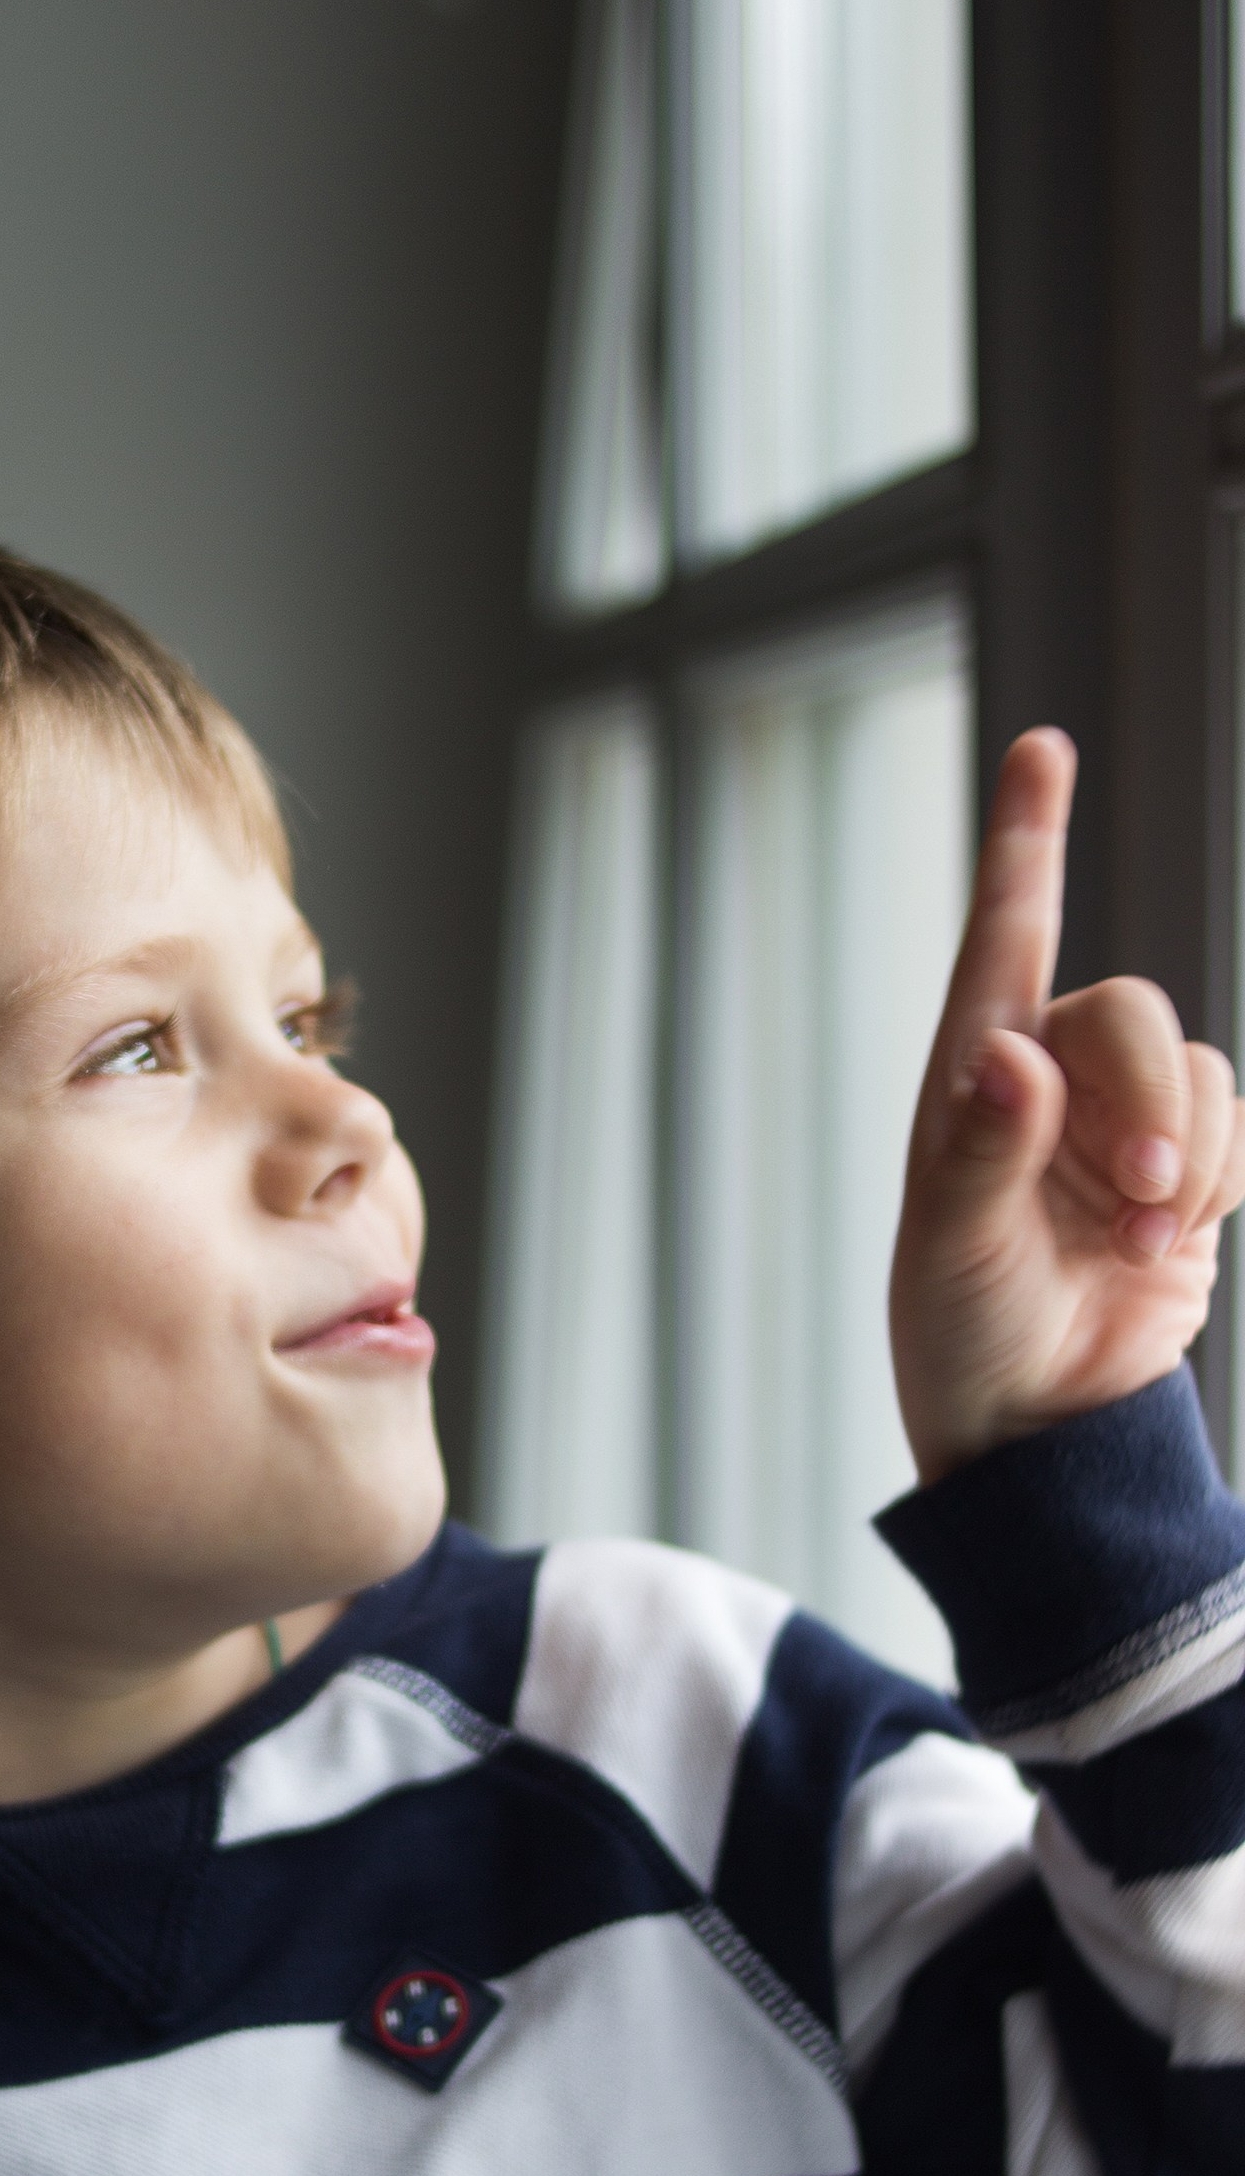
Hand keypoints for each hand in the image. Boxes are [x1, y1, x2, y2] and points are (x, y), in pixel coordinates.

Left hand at [890, 728, 1244, 1482]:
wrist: (1041, 1428)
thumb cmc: (965, 1339)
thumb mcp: (959, 1255)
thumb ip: (987, 1155)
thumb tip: (1009, 1056)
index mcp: (971, 1082)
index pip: (1002, 938)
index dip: (1026, 840)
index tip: (1042, 747)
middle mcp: (1047, 1081)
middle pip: (1128, 1012)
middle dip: (1146, 1104)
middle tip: (1135, 1203)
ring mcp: (1121, 1123)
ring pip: (1193, 1068)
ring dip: (1184, 1157)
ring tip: (1138, 1244)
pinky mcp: (1188, 1171)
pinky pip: (1235, 1123)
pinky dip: (1219, 1179)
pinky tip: (1169, 1243)